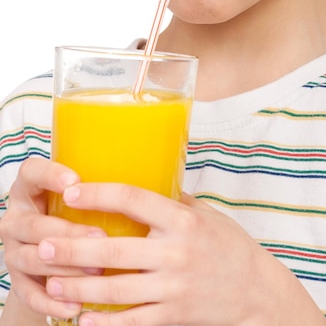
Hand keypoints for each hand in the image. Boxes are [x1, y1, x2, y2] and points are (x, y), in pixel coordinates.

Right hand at [0, 158, 104, 320]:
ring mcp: (13, 250)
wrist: (52, 253)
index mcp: (30, 188)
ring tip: (97, 272)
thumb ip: (105, 190)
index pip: (31, 172)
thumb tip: (157, 179)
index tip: (76, 180)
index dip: (50, 175)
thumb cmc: (77, 214)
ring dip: (65, 267)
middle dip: (68, 232)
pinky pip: (30, 294)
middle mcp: (17, 217)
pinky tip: (76, 307)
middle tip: (101, 238)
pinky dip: (53, 302)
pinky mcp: (18, 281)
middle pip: (34, 224)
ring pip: (32, 259)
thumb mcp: (82, 197)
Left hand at [39, 183, 325, 325]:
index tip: (72, 190)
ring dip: (80, 288)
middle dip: (74, 249)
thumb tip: (145, 180)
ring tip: (53, 283)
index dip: (99, 194)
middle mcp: (175, 253)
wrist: (258, 293)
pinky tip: (82, 320)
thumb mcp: (206, 215)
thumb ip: (175, 202)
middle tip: (46, 244)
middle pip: (114, 251)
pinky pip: (132, 322)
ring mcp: (173, 287)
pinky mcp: (174, 316)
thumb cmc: (230, 247)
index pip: (133, 199)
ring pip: (116, 290)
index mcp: (182, 221)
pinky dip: (105, 324)